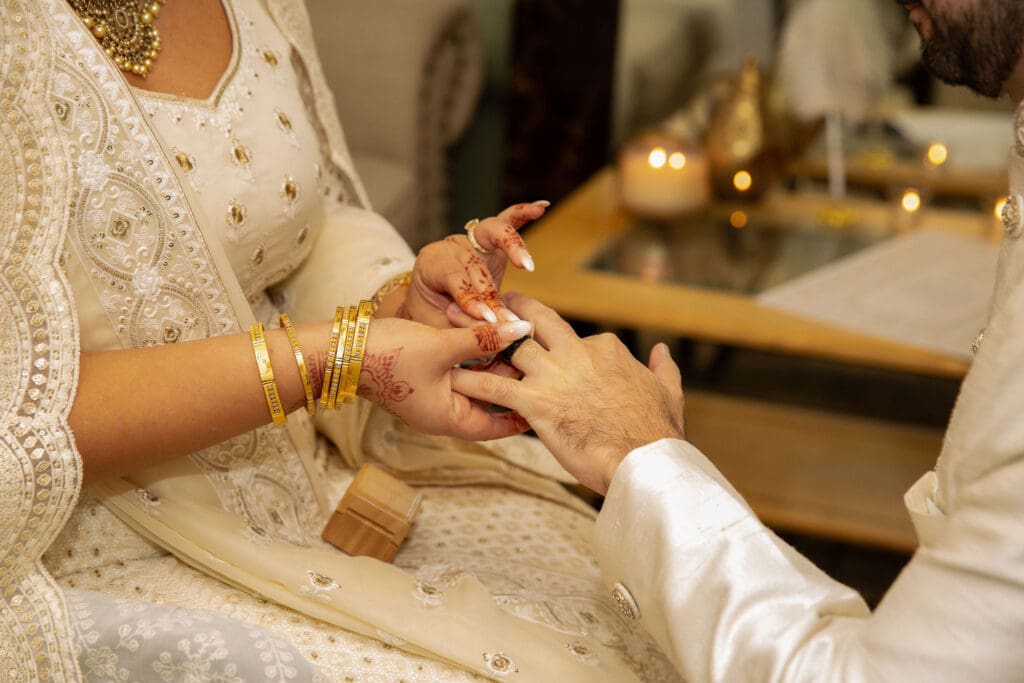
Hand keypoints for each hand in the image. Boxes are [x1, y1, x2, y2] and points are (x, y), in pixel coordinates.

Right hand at [358, 316, 533, 439]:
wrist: (341, 351)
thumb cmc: (388, 354)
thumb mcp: (442, 345)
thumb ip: (484, 338)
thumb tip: (522, 330)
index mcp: (449, 418)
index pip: (498, 426)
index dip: (523, 413)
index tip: (548, 397)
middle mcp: (442, 415)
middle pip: (488, 405)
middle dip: (511, 385)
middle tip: (540, 367)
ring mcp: (432, 399)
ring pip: (474, 388)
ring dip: (492, 369)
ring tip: (521, 350)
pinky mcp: (423, 383)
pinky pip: (458, 377)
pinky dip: (474, 362)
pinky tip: (490, 341)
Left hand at [402, 202, 547, 327]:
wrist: (433, 303)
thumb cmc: (434, 315)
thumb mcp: (441, 325)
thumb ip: (466, 326)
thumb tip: (496, 328)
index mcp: (430, 263)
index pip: (453, 277)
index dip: (471, 298)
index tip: (488, 318)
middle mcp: (451, 246)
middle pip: (474, 261)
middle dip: (492, 291)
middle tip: (506, 314)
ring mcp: (472, 239)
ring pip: (491, 234)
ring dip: (512, 250)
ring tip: (526, 263)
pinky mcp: (491, 239)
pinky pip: (507, 219)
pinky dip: (523, 213)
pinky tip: (541, 208)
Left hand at [450, 292, 684, 493]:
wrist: (644, 461)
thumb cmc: (657, 433)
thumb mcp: (668, 392)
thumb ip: (662, 368)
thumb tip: (662, 351)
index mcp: (606, 348)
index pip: (574, 336)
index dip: (558, 343)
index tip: (547, 347)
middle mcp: (577, 353)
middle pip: (538, 321)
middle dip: (514, 310)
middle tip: (495, 303)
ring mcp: (555, 376)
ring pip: (509, 346)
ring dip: (482, 336)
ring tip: (458, 326)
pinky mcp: (536, 404)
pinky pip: (494, 387)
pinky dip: (471, 381)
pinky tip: (452, 380)